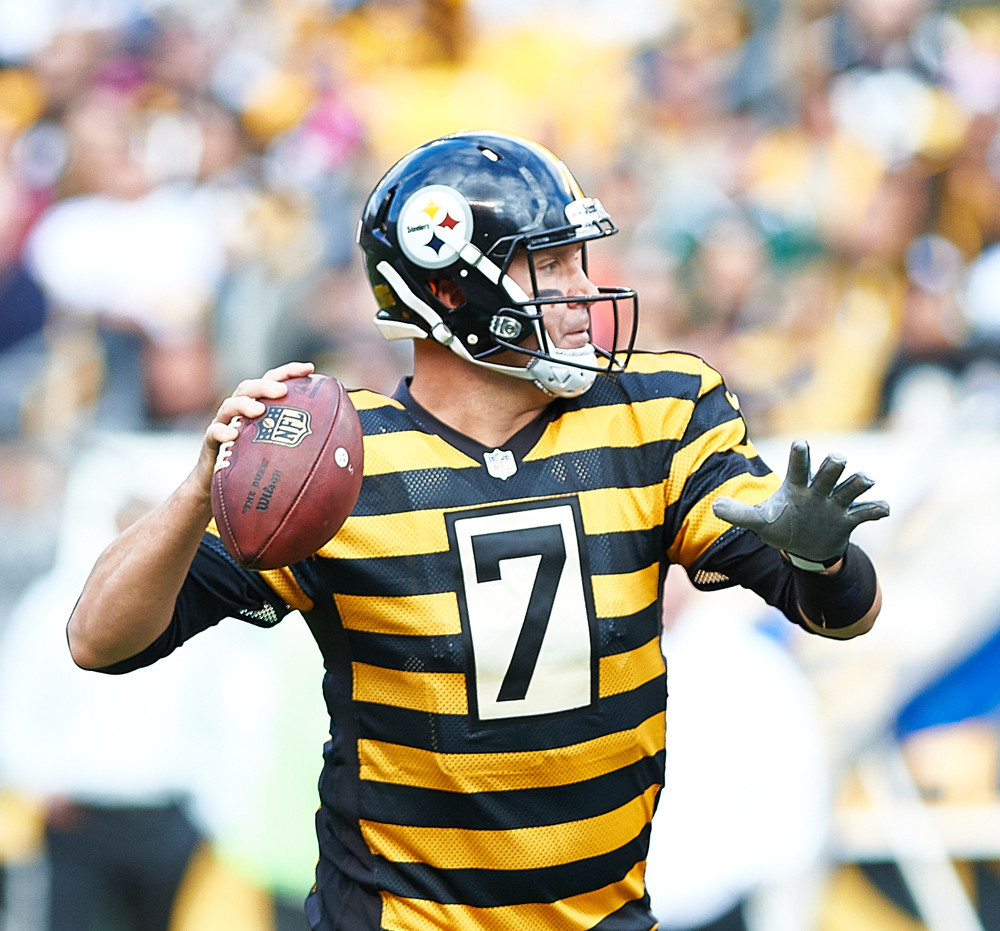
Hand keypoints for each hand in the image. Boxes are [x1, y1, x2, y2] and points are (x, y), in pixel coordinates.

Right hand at [193, 361, 315, 497]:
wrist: (222, 489)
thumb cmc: (258, 467)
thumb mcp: (282, 453)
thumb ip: (304, 446)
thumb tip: (345, 451)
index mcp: (259, 407)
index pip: (273, 381)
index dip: (289, 372)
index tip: (310, 369)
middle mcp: (240, 411)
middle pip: (250, 387)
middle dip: (266, 385)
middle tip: (282, 392)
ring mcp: (223, 424)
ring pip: (229, 404)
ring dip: (244, 404)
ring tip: (259, 411)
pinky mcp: (210, 443)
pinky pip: (213, 433)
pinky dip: (221, 431)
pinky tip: (231, 435)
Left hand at [712, 439, 889, 562]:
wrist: (805, 547)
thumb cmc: (781, 526)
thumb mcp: (759, 522)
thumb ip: (739, 514)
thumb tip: (714, 507)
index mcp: (796, 486)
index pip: (798, 467)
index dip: (800, 455)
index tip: (801, 443)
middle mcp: (819, 490)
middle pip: (828, 472)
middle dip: (833, 466)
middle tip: (836, 460)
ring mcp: (836, 504)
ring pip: (851, 488)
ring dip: (858, 483)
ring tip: (865, 480)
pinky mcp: (849, 519)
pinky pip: (866, 512)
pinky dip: (875, 509)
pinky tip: (883, 509)